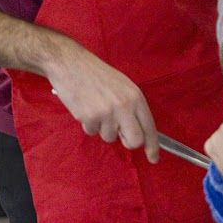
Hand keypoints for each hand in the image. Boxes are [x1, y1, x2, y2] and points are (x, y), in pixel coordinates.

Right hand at [43, 42, 158, 161]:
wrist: (69, 63)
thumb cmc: (95, 73)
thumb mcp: (122, 86)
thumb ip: (131, 107)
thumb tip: (136, 130)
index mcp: (135, 97)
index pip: (150, 128)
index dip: (153, 147)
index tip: (153, 159)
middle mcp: (124, 106)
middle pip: (134, 141)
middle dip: (127, 141)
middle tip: (118, 133)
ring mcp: (106, 113)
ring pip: (109, 137)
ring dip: (101, 128)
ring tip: (94, 108)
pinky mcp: (89, 117)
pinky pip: (91, 131)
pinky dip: (87, 123)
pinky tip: (84, 107)